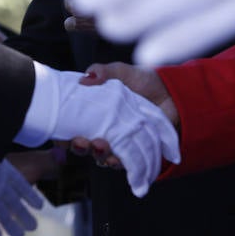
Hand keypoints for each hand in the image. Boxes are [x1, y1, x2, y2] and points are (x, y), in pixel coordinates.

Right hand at [46, 70, 179, 196]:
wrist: (170, 92)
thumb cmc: (141, 81)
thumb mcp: (120, 72)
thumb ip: (102, 71)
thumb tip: (86, 78)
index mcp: (93, 112)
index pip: (72, 127)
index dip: (65, 133)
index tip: (65, 133)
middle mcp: (102, 130)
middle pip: (83, 146)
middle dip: (80, 147)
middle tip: (82, 141)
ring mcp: (118, 143)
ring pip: (102, 157)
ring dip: (100, 156)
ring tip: (104, 148)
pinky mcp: (134, 151)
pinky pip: (124, 163)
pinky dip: (120, 164)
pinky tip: (118, 159)